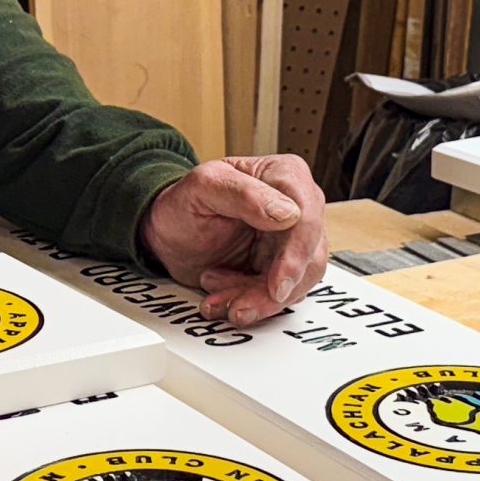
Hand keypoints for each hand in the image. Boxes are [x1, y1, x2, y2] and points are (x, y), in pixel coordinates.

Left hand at [139, 155, 326, 326]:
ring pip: (297, 283)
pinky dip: (251, 304)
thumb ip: (243, 194)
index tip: (277, 284)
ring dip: (257, 300)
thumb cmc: (185, 203)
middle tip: (239, 306)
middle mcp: (297, 206)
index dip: (296, 254)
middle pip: (308, 257)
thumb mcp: (202, 187)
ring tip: (220, 298)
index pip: (306, 216)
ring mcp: (292, 240)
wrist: (171, 233)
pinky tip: (222, 296)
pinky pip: (280, 295)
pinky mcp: (283, 268)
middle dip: (271, 290)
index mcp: (285, 175)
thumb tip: (288, 214)